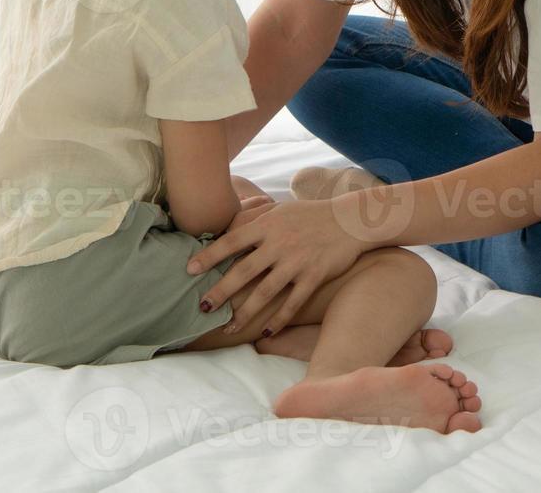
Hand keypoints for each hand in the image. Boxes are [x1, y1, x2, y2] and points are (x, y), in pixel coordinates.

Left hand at [187, 198, 367, 336]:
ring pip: (265, 292)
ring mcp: (297, 262)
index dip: (209, 255)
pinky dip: (278, 318)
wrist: (351, 220)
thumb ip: (254, 219)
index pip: (232, 241)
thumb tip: (226, 229)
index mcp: (268, 225)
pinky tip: (265, 330)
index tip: (189, 269)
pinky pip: (293, 302)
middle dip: (220, 291)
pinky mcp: (314, 276)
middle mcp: (280, 244)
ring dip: (244, 312)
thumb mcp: (280, 209)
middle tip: (203, 307)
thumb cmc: (310, 214)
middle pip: (243, 271)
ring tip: (229, 327)